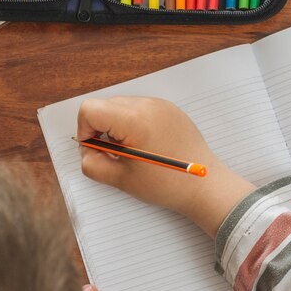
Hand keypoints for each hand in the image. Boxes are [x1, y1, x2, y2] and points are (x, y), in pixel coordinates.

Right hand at [76, 96, 255, 236]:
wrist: (205, 185)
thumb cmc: (167, 185)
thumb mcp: (121, 180)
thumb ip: (93, 164)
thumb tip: (86, 151)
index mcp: (134, 120)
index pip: (90, 109)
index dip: (85, 131)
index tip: (96, 149)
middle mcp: (148, 105)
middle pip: (105, 106)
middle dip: (102, 130)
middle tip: (116, 155)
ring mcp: (161, 105)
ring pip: (121, 106)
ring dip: (117, 127)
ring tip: (133, 152)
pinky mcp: (169, 109)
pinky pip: (140, 109)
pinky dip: (134, 124)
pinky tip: (146, 146)